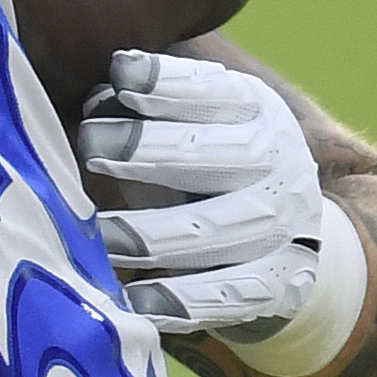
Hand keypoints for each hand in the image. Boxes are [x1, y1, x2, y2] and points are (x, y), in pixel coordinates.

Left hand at [80, 49, 323, 337]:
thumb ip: (144, 114)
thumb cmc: (207, 171)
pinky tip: (138, 301)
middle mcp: (279, 162)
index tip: (120, 76)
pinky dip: (184, 300)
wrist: (284, 239)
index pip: (216, 92)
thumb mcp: (188, 129)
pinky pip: (231, 294)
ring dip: (158, 232)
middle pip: (222, 154)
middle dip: (154, 149)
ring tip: (102, 236)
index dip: (169, 84)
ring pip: (224, 227)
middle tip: (91, 146)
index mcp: (255, 112)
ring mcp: (285, 224)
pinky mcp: (279, 282)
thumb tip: (95, 99)